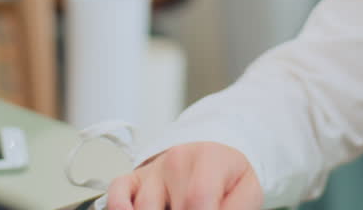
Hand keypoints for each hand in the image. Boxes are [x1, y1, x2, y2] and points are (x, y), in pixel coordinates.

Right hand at [105, 142, 262, 209]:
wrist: (215, 157)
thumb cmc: (229, 179)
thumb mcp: (247, 192)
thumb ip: (235, 209)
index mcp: (209, 158)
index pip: (197, 199)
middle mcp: (176, 161)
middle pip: (169, 208)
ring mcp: (152, 171)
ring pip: (143, 209)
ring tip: (174, 209)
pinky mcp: (133, 181)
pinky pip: (115, 198)